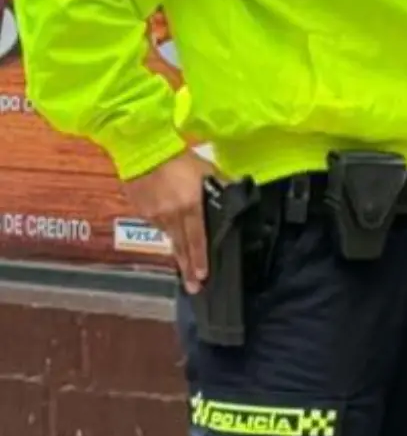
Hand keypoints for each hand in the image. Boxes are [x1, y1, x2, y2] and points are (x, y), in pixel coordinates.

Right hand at [122, 150, 216, 293]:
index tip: (203, 276)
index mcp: (190, 206)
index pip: (198, 239)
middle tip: (194, 288)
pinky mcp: (142, 211)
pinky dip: (166, 228)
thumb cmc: (182, 158)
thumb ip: (221, 185)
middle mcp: (171, 215)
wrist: (143, 148)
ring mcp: (154, 215)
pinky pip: (158, 224)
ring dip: (178, 250)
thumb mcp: (208, 169)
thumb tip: (235, 193)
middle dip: (188, 269)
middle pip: (181, 247)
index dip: (200, 259)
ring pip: (170, 237)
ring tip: (185, 265)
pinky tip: (171, 227)